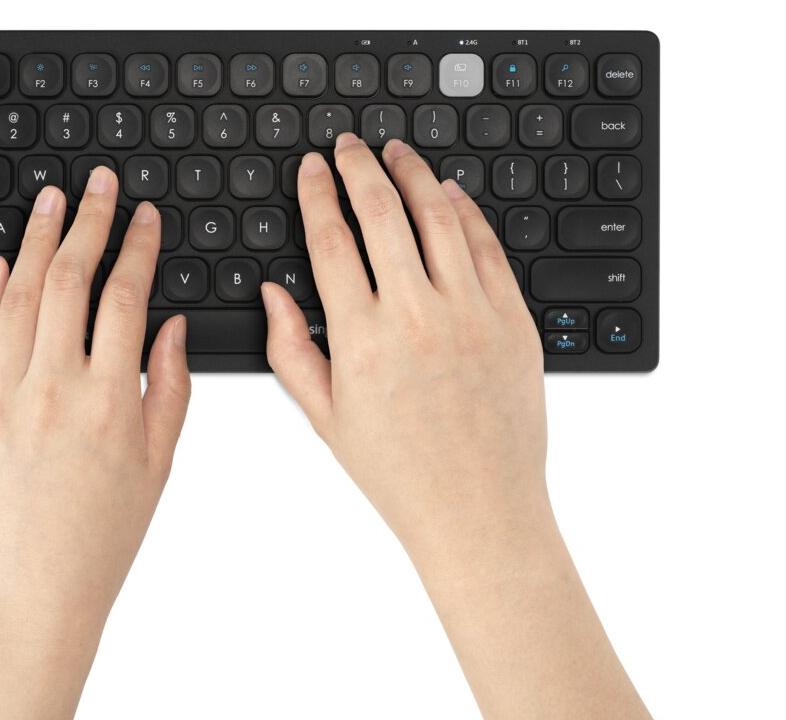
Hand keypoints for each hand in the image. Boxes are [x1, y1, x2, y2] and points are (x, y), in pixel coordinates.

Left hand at [0, 170, 189, 655]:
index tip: (144, 218)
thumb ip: (169, 387)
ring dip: (38, 241)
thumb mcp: (158, 464)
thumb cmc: (101, 539)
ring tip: (51, 202)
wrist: (32, 594)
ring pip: (18, 298)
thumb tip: (168, 326)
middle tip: (98, 186)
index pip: (126, 298)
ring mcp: (0, 400)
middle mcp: (52, 391)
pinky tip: (2, 264)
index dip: (138, 248)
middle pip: (69, 281)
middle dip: (89, 222)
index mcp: (109, 402)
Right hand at [262, 134, 551, 578]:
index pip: (332, 239)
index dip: (317, 193)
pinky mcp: (512, 319)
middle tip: (349, 146)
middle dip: (359, 167)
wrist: (478, 507)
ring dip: (413, 174)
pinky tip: (450, 196)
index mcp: (362, 338)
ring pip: (439, 215)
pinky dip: (466, 212)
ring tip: (397, 155)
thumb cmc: (401, 472)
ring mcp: (471, 312)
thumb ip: (290, 350)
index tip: (312, 170)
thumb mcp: (327, 418)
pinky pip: (487, 246)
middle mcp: (417, 315)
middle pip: (382, 211)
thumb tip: (272, 295)